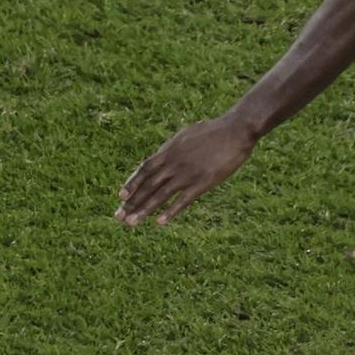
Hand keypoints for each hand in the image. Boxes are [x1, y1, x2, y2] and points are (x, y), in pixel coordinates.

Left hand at [115, 112, 255, 227]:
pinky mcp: (202, 183)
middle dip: (132, 201)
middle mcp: (174, 163)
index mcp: (169, 150)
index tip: (121, 196)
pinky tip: (160, 222)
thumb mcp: (186, 135)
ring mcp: (187, 174)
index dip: (132, 183)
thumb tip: (161, 157)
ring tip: (131, 223)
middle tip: (119, 216)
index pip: (144, 169)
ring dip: (144, 210)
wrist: (235, 130)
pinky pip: (182, 200)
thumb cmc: (213, 131)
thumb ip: (172, 149)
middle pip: (148, 185)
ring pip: (160, 195)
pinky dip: (170, 212)